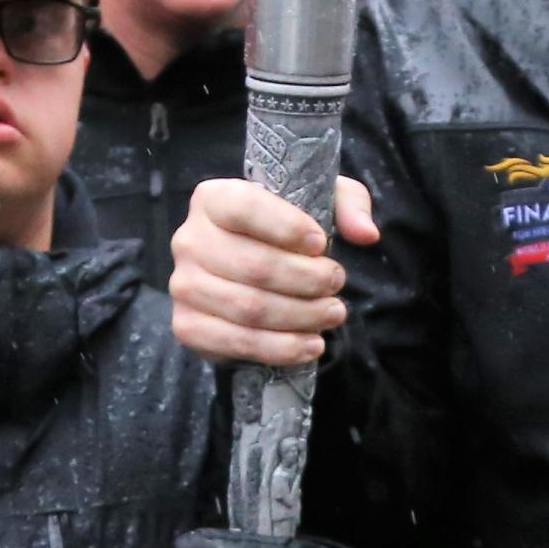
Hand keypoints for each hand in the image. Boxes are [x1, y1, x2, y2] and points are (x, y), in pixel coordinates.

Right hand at [170, 175, 373, 368]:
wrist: (250, 273)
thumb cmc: (286, 232)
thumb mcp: (321, 202)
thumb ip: (349, 204)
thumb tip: (366, 234)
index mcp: (213, 198)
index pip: (244, 208)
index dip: (288, 227)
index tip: (321, 244)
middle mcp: (189, 239)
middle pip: (254, 265)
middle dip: (308, 280)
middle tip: (337, 284)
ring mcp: (183, 285)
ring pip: (249, 308)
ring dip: (301, 316)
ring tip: (333, 314)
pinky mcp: (187, 326)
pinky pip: (236, 342)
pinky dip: (280, 348)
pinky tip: (310, 345)